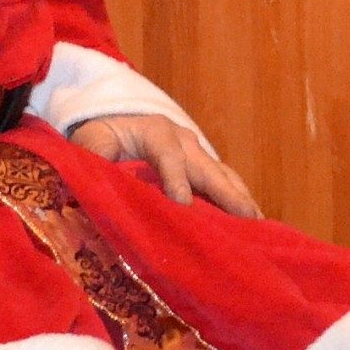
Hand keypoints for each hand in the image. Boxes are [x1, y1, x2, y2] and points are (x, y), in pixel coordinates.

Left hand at [72, 111, 260, 215]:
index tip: (182, 203)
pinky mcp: (201, 169)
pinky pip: (222, 184)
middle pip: (207, 166)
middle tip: (246, 216)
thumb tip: (93, 176)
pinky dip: (237, 203)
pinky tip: (250, 225)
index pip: (167, 153)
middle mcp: (183, 141)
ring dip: (240, 199)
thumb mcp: (91, 139)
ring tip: (257, 225)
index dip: (176, 177)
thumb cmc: (103, 134)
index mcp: (154, 130)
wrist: (118, 124)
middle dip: (227, 192)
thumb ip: (92, 155)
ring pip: (222, 175)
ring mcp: (196, 154)